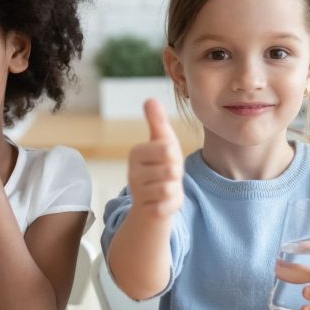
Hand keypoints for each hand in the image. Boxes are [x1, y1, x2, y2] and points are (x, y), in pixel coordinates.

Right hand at [127, 98, 183, 217]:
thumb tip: (149, 99)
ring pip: (170, 188)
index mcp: (136, 153)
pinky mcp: (148, 210)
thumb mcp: (162, 141)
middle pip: (171, 169)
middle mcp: (133, 172)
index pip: (167, 148)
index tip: (166, 159)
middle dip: (176, 173)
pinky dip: (172, 204)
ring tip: (166, 187)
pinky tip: (164, 202)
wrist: (153, 201)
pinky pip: (168, 205)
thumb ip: (157, 121)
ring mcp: (138, 193)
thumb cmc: (160, 165)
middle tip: (167, 175)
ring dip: (175, 188)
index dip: (174, 154)